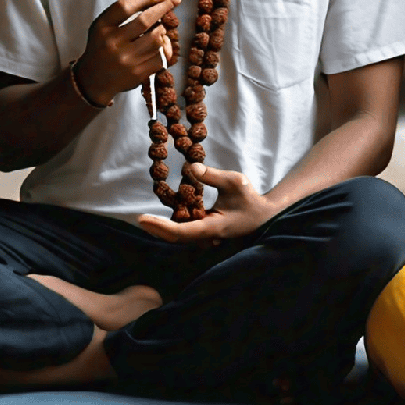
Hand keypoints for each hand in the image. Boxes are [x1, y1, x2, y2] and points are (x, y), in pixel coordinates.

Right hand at [75, 0, 181, 105]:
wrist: (94, 80)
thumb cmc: (103, 47)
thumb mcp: (104, 26)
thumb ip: (125, 12)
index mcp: (102, 28)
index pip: (125, 7)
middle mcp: (112, 43)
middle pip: (144, 20)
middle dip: (164, 7)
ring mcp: (126, 60)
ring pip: (157, 38)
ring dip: (162, 30)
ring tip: (158, 30)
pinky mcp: (138, 74)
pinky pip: (161, 56)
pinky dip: (164, 48)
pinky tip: (159, 46)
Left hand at [138, 163, 278, 244]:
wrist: (264, 215)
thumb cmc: (250, 198)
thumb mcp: (234, 182)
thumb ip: (211, 175)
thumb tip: (188, 167)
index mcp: (212, 227)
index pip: (180, 231)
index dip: (160, 226)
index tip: (143, 219)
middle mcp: (207, 236)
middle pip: (176, 237)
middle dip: (157, 229)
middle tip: (140, 220)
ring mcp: (206, 236)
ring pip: (180, 236)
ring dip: (163, 227)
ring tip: (146, 220)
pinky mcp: (206, 231)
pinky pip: (186, 230)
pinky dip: (173, 224)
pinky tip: (163, 217)